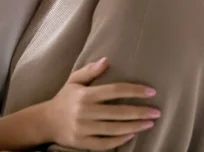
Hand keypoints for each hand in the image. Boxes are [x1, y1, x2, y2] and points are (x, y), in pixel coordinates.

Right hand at [45, 58, 159, 150]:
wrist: (46, 121)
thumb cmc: (64, 99)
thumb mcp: (74, 81)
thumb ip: (90, 71)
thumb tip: (106, 60)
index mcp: (85, 94)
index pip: (115, 91)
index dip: (134, 90)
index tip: (151, 91)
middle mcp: (85, 111)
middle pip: (119, 112)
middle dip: (140, 111)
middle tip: (157, 111)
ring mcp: (84, 128)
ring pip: (115, 128)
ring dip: (135, 126)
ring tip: (150, 123)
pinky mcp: (83, 142)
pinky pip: (106, 143)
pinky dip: (121, 140)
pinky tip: (132, 134)